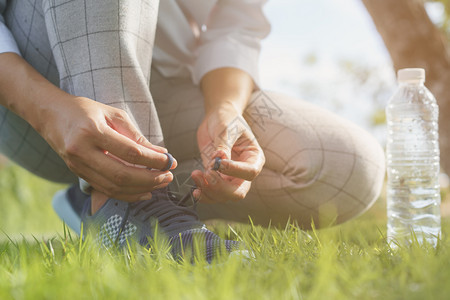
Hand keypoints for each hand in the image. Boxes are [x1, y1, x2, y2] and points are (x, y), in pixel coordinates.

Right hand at [41, 96, 176, 200]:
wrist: (51, 115)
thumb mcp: (113, 115)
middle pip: (122, 175)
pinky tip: (145, 192)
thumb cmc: (86, 110)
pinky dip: (128, 194)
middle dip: (150, 178)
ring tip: (161, 183)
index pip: (129, 152)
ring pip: (114, 187)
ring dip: (142, 188)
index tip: (169, 161)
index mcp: (91, 131)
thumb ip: (137, 135)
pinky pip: (106, 190)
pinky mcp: (78, 174)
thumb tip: (161, 154)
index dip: (153, 160)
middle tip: (168, 176)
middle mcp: (81, 151)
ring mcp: (77, 166)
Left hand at [191, 105, 264, 202]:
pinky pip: (211, 193)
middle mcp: (243, 172)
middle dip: (221, 188)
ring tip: (195, 174)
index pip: (250, 172)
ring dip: (208, 190)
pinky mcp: (216, 178)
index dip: (235, 171)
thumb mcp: (226, 128)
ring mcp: (229, 177)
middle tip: (207, 174)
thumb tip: (219, 160)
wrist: (217, 118)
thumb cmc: (227, 119)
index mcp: (254, 158)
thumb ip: (223, 145)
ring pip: (223, 196)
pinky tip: (194, 188)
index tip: (219, 162)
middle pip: (238, 192)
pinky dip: (203, 193)